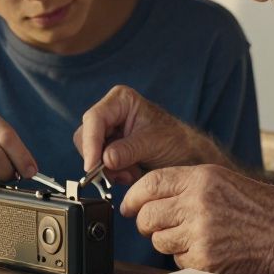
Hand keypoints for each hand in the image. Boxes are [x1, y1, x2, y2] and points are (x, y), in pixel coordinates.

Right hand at [74, 85, 222, 183]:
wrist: (186, 156)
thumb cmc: (176, 141)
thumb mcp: (153, 143)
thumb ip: (128, 150)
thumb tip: (105, 159)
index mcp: (121, 100)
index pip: (95, 118)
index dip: (91, 143)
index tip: (92, 166)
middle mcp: (111, 112)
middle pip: (86, 135)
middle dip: (100, 158)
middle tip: (119, 173)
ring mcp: (109, 131)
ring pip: (90, 152)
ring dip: (108, 168)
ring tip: (132, 173)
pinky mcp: (109, 148)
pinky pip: (98, 164)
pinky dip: (112, 173)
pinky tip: (130, 173)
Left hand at [121, 164, 273, 273]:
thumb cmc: (262, 208)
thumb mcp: (224, 180)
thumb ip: (187, 185)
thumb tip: (148, 198)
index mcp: (202, 178)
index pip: (151, 183)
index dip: (134, 196)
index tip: (128, 206)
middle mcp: (198, 203)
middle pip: (148, 215)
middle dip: (145, 223)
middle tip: (153, 226)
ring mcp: (201, 234)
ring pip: (159, 240)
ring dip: (168, 241)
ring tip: (193, 237)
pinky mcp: (206, 261)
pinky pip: (178, 261)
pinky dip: (187, 259)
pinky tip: (209, 251)